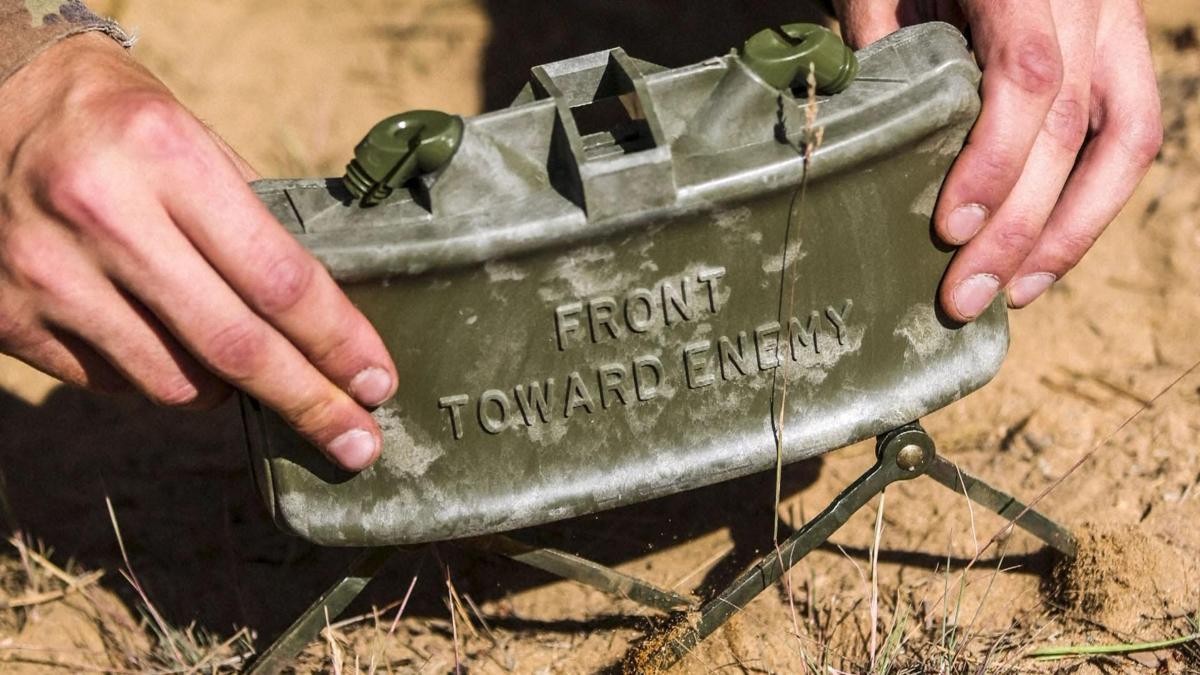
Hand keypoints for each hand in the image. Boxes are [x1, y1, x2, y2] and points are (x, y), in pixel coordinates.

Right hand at [0, 34, 394, 470]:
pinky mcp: (8, 317)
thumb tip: (324, 315)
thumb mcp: (193, 137)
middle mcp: (103, 216)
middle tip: (358, 441)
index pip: (279, 279)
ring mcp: (47, 274)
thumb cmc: (114, 119)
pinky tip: (169, 343)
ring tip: (247, 365)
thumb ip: (250, 222)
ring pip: (177, 383)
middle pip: (236, 348)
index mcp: (165, 157)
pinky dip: (163, 377)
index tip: (378, 381)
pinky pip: (117, 384)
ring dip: (231, 390)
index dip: (339, 342)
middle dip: (310, 403)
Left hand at [835, 0, 1162, 320]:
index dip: (994, 161)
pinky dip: (1092, 202)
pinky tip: (1046, 255)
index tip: (949, 229)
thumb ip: (880, 39)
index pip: (1028, 76)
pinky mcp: (1122, 51)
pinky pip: (1131, 134)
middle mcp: (1088, 2)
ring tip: (1015, 294)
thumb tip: (867, 137)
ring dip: (1072, 232)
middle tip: (963, 298)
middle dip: (1020, 226)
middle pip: (1073, 127)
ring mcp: (1117, 24)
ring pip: (1126, 140)